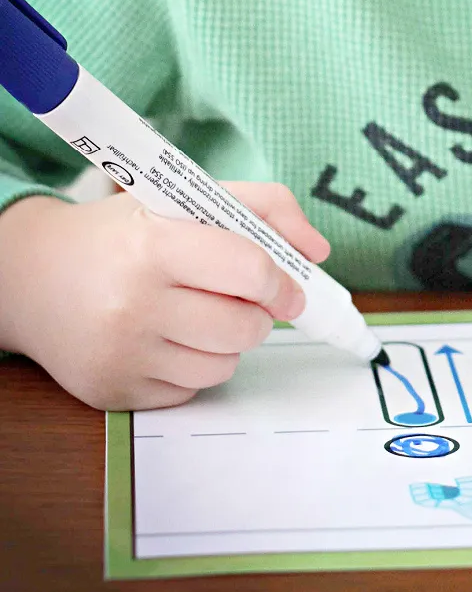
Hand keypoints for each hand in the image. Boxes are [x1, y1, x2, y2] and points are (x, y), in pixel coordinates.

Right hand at [0, 183, 330, 410]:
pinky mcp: (113, 392)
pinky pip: (193, 389)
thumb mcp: (188, 199)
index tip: (287, 284)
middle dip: (259, 314)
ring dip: (229, 341)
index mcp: (155, 244)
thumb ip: (265, 207)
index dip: (283, 280)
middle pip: (246, 328)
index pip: (250, 271)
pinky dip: (196, 365)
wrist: (32, 277)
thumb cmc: (123, 235)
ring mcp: (121, 354)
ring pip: (226, 364)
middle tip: (242, 298)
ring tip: (198, 312)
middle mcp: (133, 303)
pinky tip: (167, 337)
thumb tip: (319, 250)